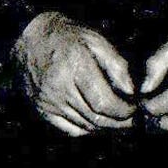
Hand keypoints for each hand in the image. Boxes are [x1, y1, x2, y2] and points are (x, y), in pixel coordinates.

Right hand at [13, 11, 134, 136]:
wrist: (31, 40)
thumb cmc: (68, 37)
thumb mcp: (96, 41)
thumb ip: (116, 65)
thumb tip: (131, 91)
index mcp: (75, 66)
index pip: (104, 102)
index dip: (124, 110)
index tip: (135, 108)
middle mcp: (60, 87)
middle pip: (96, 117)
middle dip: (119, 122)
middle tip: (132, 118)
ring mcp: (49, 101)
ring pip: (85, 126)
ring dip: (106, 127)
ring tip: (119, 119)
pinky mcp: (43, 110)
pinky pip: (70, 130)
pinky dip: (88, 129)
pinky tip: (97, 120)